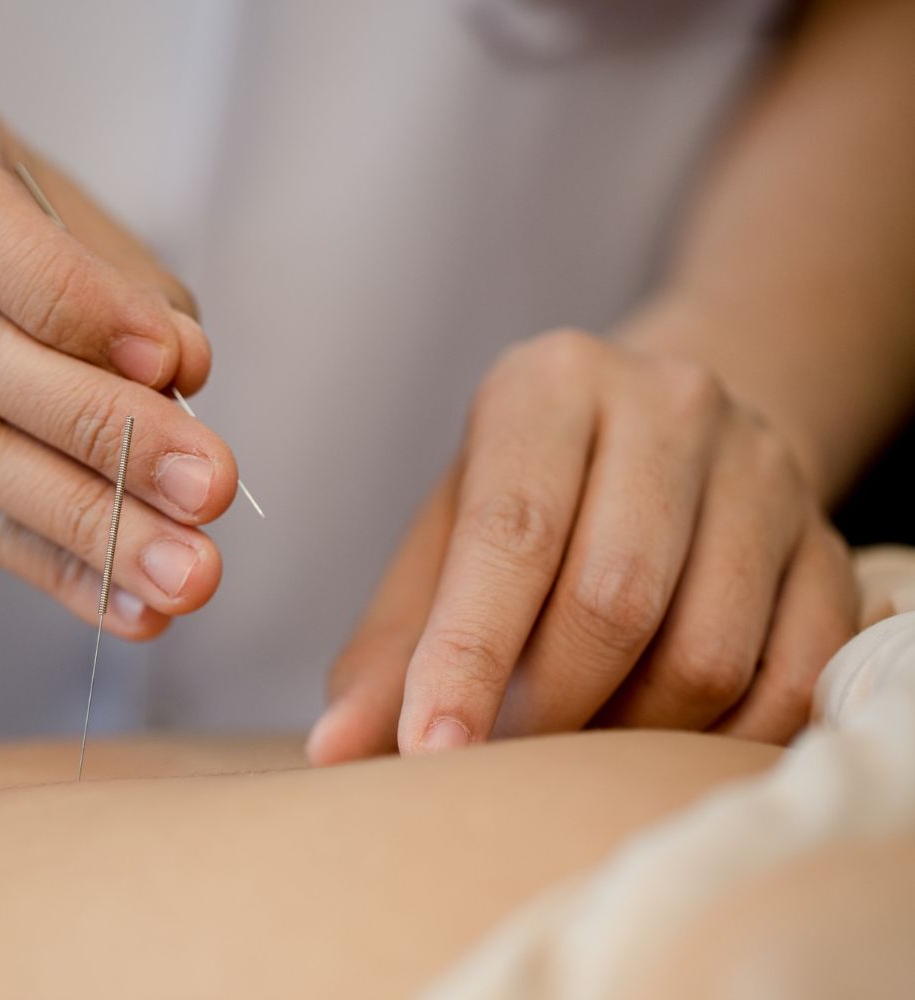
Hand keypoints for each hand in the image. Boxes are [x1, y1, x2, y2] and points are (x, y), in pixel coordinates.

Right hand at [0, 56, 238, 637]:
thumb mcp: (52, 202)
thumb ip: (119, 278)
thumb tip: (182, 374)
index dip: (70, 301)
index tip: (175, 366)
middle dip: (97, 432)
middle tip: (208, 492)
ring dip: (81, 523)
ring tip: (184, 573)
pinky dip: (47, 564)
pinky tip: (127, 601)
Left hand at [308, 329, 857, 761]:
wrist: (665, 437)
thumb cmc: (527, 500)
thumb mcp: (443, 542)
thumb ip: (389, 646)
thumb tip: (332, 752)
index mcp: (548, 386)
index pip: (509, 533)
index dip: (465, 655)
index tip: (428, 749)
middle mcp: (668, 405)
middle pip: (613, 600)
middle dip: (546, 708)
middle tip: (500, 758)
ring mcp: (764, 471)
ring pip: (707, 651)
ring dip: (629, 732)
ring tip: (573, 744)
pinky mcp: (831, 544)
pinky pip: (792, 679)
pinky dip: (718, 742)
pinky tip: (658, 741)